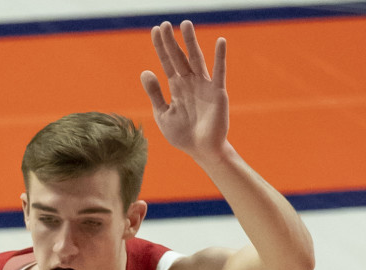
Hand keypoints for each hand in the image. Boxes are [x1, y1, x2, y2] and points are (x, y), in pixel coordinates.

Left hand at [140, 20, 229, 161]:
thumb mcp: (163, 113)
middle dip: (171, 41)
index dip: (161, 47)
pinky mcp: (217, 92)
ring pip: (196, 59)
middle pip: (179, 57)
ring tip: (185, 24)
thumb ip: (154, 93)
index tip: (155, 30)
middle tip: (165, 24)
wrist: (201, 150)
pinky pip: (219, 71)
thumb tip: (145, 72)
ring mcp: (204, 85)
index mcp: (176, 87)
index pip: (167, 62)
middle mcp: (190, 82)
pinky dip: (220, 57)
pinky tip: (220, 41)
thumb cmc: (182, 134)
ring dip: (191, 42)